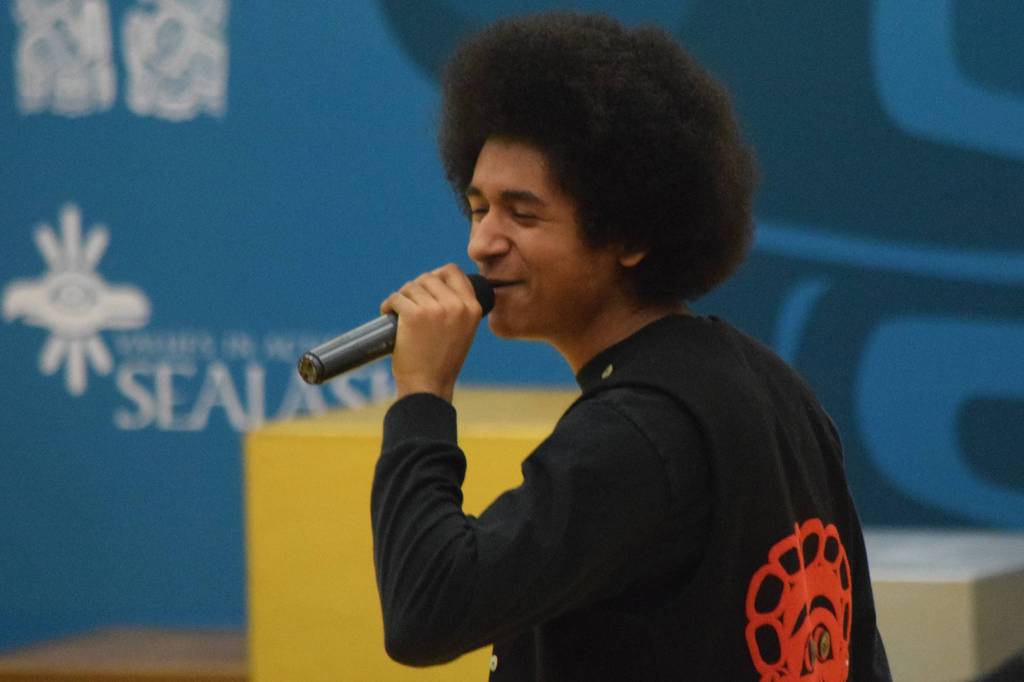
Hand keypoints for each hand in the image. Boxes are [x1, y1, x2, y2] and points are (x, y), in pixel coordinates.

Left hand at [380, 264, 483, 401]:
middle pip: (428, 277)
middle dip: (415, 288)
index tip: (426, 287)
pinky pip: (396, 298)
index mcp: (472, 308)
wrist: (429, 386)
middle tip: (409, 305)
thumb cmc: (442, 362)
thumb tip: (435, 281)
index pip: (453, 271)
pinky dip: (388, 306)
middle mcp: (456, 306)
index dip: (437, 275)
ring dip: (401, 297)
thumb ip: (458, 307)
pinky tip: (387, 315)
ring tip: (399, 313)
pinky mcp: (414, 315)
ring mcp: (435, 309)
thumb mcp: (463, 331)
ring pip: (410, 287)